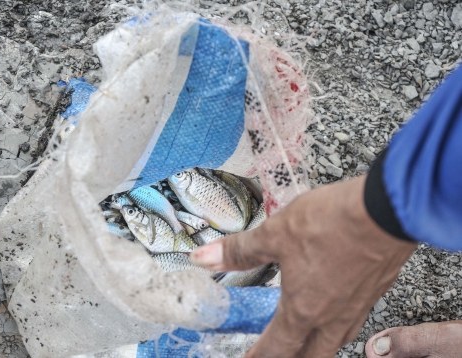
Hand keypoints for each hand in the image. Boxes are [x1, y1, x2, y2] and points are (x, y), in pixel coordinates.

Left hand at [190, 176, 416, 357]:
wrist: (387, 210)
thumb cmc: (332, 223)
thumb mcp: (275, 234)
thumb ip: (239, 251)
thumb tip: (203, 259)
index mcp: (303, 310)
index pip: (275, 350)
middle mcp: (332, 316)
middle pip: (310, 356)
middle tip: (275, 356)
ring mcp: (357, 306)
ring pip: (335, 342)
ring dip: (317, 348)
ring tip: (305, 343)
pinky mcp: (375, 289)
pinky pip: (354, 321)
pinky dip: (338, 326)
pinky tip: (337, 309)